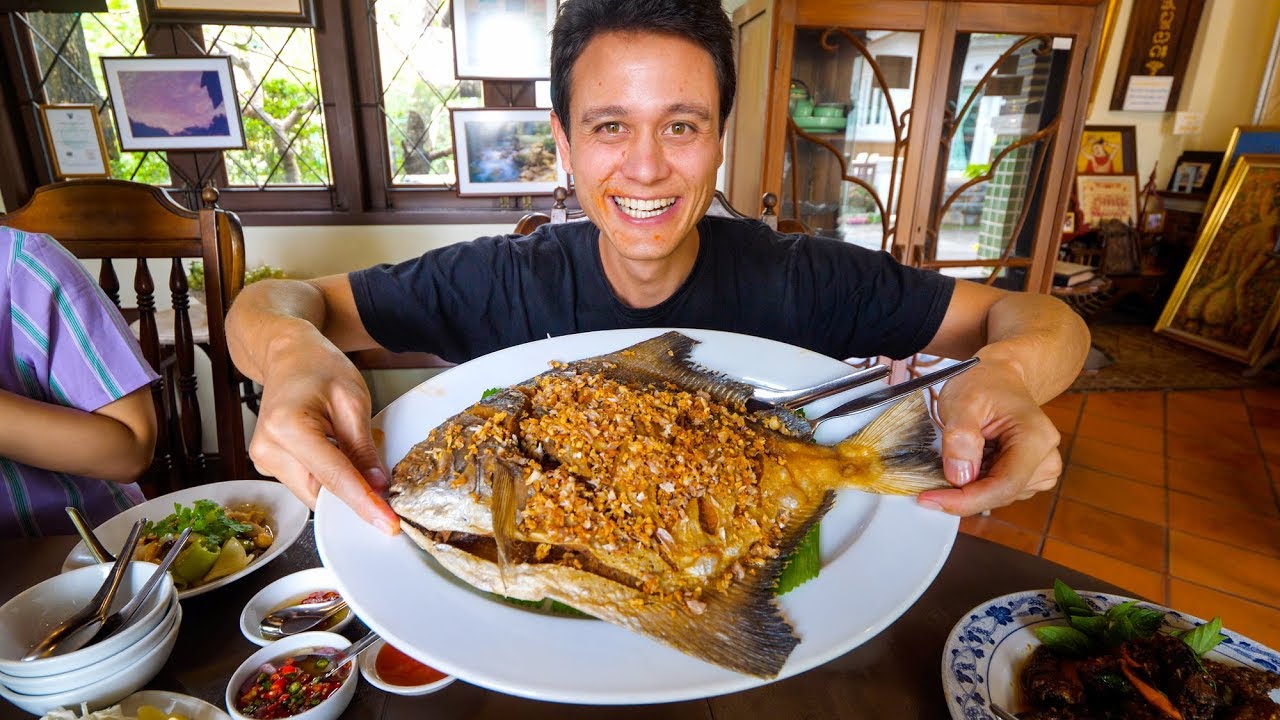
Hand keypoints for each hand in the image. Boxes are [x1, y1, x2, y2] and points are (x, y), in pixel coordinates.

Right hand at [248, 337, 399, 534]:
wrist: (287, 356)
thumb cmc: (318, 367)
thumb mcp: (353, 401)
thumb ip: (363, 449)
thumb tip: (377, 487)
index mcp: (288, 428)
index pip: (333, 479)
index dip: (363, 504)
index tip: (386, 524)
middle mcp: (268, 449)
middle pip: (320, 494)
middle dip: (353, 495)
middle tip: (383, 485)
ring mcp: (264, 459)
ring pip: (313, 493)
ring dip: (339, 484)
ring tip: (347, 445)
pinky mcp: (268, 465)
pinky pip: (306, 484)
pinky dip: (327, 477)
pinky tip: (333, 450)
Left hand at [916, 361, 1062, 515]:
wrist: (1000, 377)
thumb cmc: (985, 384)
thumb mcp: (963, 401)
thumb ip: (960, 436)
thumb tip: (959, 476)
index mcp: (1035, 439)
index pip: (1003, 486)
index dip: (965, 500)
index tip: (930, 499)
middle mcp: (1045, 459)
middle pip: (999, 495)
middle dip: (961, 494)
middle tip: (928, 482)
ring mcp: (1040, 470)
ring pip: (995, 496)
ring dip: (968, 487)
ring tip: (957, 454)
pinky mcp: (1028, 476)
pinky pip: (995, 491)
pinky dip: (974, 483)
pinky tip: (969, 459)